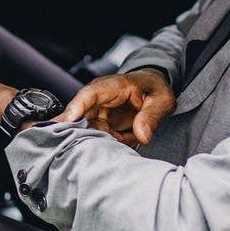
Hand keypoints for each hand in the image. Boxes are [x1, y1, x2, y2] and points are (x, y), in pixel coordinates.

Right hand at [57, 68, 175, 146]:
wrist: (152, 87)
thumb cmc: (153, 88)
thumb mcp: (161, 100)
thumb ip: (152, 117)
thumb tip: (143, 135)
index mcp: (111, 86)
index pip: (88, 95)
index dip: (76, 108)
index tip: (68, 122)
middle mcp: (98, 99)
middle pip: (80, 117)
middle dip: (87, 133)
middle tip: (108, 144)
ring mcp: (97, 113)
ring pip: (90, 133)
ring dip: (108, 141)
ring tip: (129, 137)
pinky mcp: (100, 125)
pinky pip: (100, 139)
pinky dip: (114, 143)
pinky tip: (129, 138)